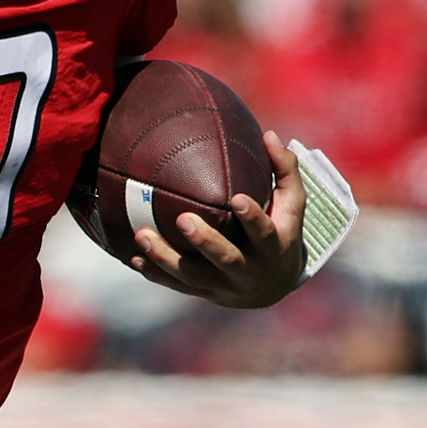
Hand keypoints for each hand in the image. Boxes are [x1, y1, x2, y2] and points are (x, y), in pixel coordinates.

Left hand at [131, 130, 307, 310]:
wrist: (275, 286)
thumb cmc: (282, 231)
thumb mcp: (292, 205)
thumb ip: (284, 170)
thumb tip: (270, 134)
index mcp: (274, 247)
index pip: (264, 233)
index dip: (251, 218)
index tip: (237, 199)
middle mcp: (250, 271)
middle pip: (226, 259)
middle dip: (204, 241)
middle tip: (182, 219)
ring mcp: (225, 286)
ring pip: (193, 276)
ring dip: (166, 259)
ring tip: (142, 235)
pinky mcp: (205, 293)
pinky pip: (177, 286)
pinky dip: (155, 274)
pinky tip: (134, 258)